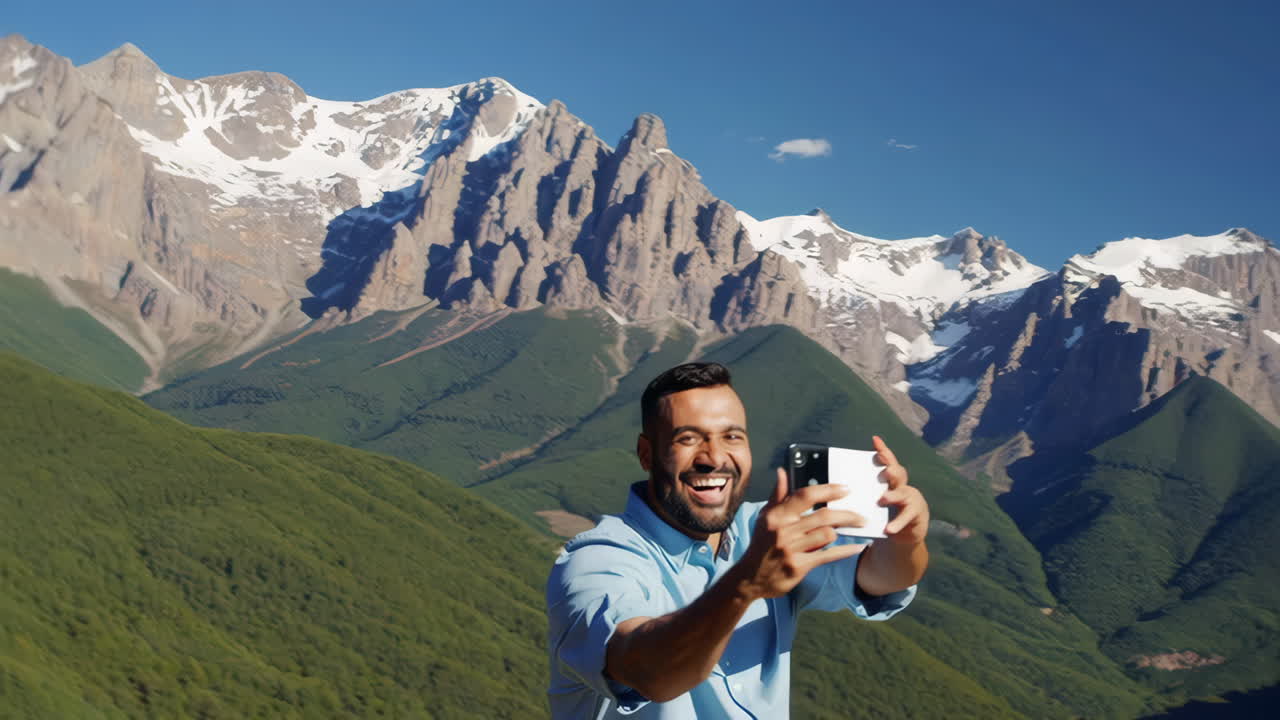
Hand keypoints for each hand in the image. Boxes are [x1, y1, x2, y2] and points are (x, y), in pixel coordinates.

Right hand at [732, 469, 863, 599]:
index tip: (845, 489)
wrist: (750, 577)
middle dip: (846, 514)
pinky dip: (845, 551)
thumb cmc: (761, 545)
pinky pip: (828, 555)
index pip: (805, 496)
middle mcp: (783, 531)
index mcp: (777, 516)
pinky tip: (857, 547)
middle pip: (823, 516)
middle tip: (862, 516)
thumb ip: (777, 496)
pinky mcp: (799, 567)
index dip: (827, 490)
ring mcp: (791, 550)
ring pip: (827, 535)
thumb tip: (782, 472)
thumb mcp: (765, 518)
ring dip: (842, 531)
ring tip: (853, 530)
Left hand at [872, 435, 928, 544]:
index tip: (875, 440)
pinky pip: (906, 518)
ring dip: (893, 496)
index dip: (883, 451)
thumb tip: (838, 487)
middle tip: (886, 471)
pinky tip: (888, 529)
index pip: (888, 462)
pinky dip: (897, 524)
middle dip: (892, 471)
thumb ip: (864, 493)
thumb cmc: (885, 513)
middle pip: (899, 475)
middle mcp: (903, 486)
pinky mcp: (916, 516)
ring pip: (904, 495)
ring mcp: (912, 500)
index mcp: (891, 480)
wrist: (905, 534)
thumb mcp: (875, 500)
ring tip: (883, 499)